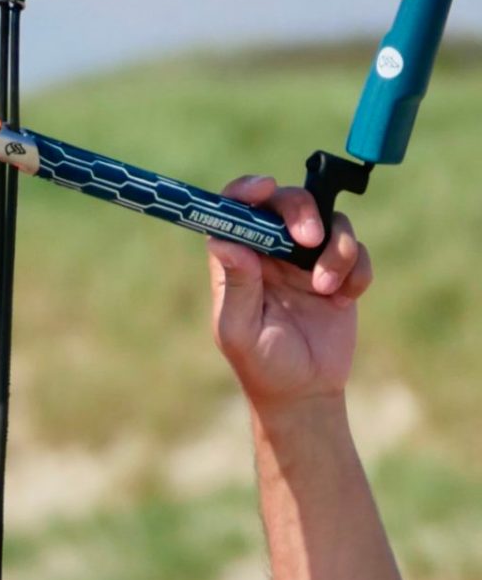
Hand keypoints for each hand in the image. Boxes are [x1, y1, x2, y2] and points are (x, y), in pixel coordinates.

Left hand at [207, 175, 374, 411]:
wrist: (306, 391)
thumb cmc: (262, 365)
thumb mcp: (241, 330)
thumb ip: (237, 285)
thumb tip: (223, 241)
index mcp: (237, 263)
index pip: (234, 211)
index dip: (245, 191)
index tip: (264, 188)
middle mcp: (269, 254)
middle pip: (286, 203)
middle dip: (302, 211)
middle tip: (309, 239)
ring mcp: (305, 260)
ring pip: (329, 222)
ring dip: (335, 250)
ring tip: (326, 289)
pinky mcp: (338, 270)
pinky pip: (355, 248)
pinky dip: (356, 269)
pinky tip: (343, 299)